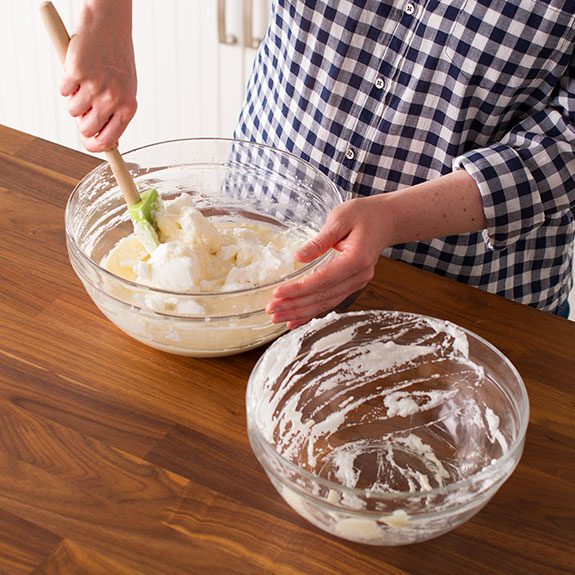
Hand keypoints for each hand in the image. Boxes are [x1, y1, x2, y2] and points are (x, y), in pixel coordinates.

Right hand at [60, 2, 136, 151]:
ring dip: (75, 99)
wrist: (109, 27)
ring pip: (73, 112)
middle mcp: (113, 100)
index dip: (94, 145)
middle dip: (82, 120)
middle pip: (86, 129)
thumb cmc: (117, 60)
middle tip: (87, 103)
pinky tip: (78, 71)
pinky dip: (67, 83)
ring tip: (86, 82)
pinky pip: (64, 91)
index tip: (89, 144)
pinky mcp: (77, 72)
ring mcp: (94, 86)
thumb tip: (109, 143)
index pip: (107, 141)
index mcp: (128, 108)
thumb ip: (118, 117)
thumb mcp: (126, 92)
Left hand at [266, 196, 392, 328]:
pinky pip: (330, 302)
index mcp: (356, 259)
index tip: (278, 293)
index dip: (299, 289)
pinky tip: (295, 321)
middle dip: (295, 306)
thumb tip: (298, 257)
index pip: (323, 280)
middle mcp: (359, 276)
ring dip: (300, 312)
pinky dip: (311, 312)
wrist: (386, 220)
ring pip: (325, 304)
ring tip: (277, 317)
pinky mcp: (352, 285)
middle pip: (323, 297)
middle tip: (271, 310)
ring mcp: (357, 283)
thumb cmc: (363, 215)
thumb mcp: (339, 219)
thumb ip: (319, 241)